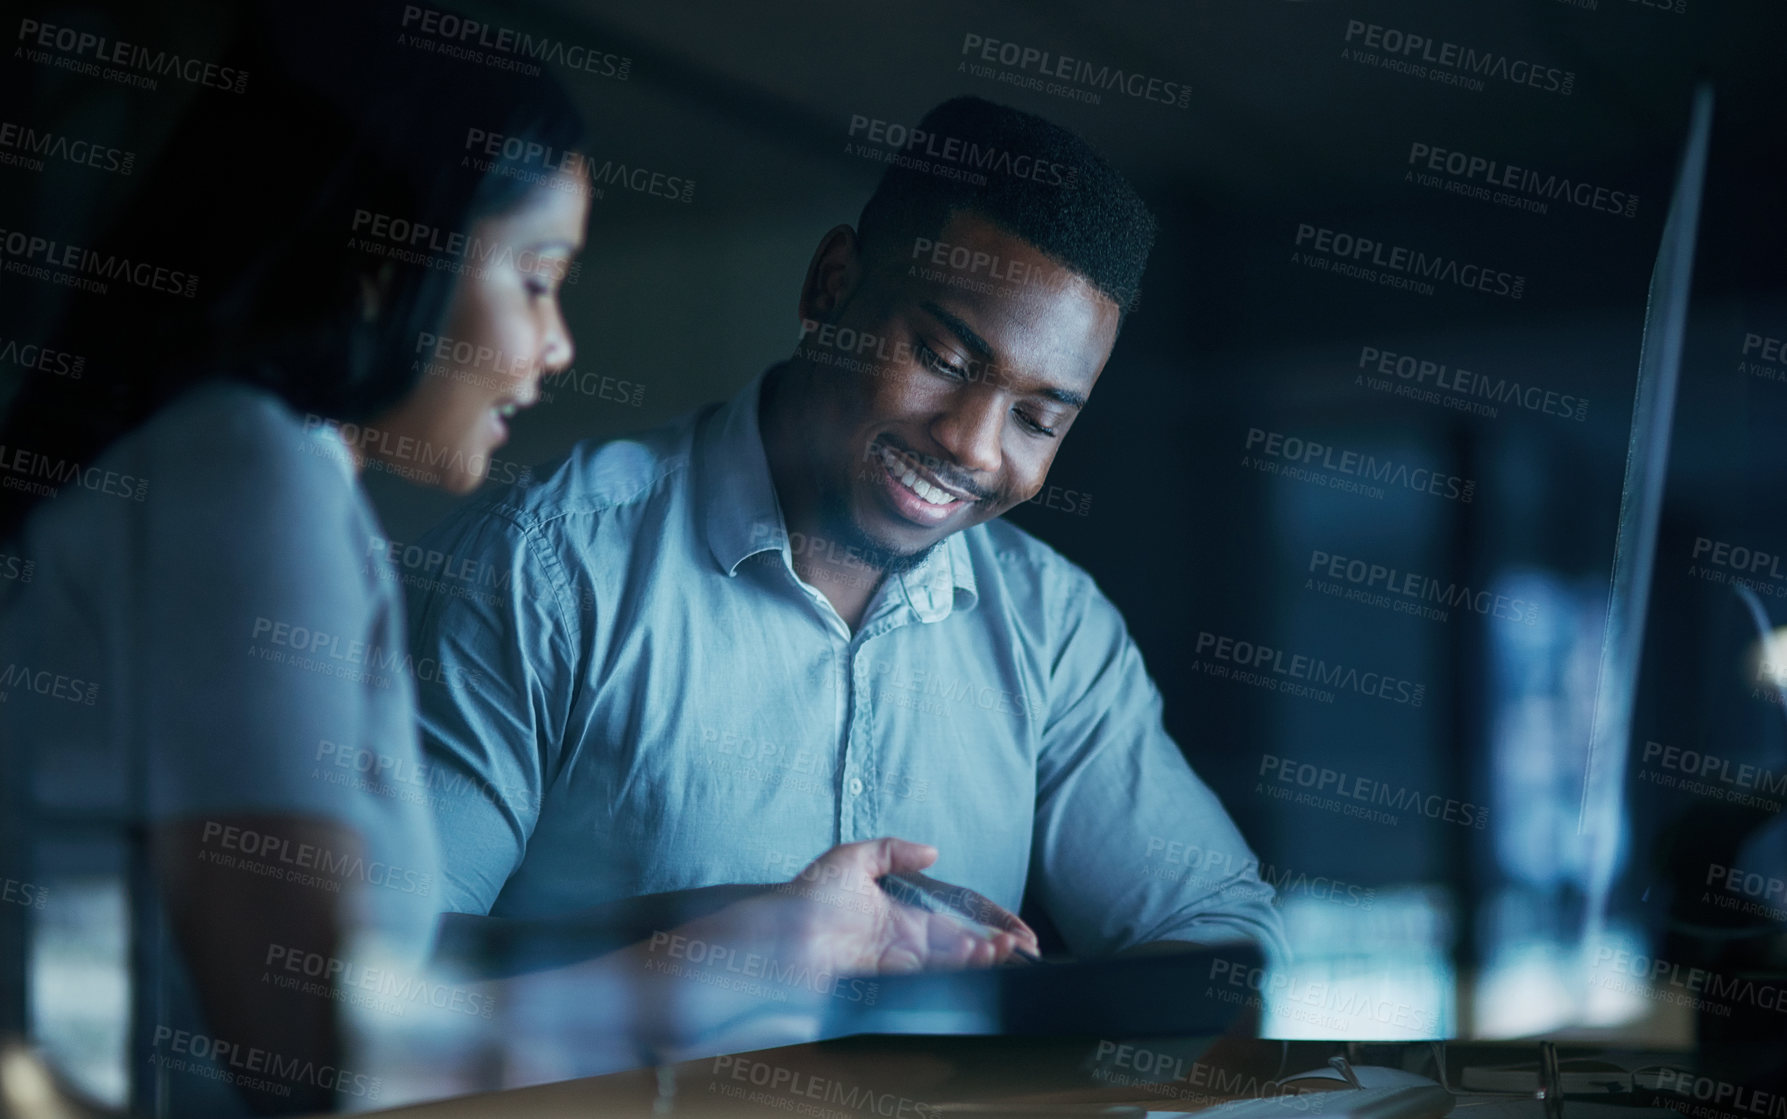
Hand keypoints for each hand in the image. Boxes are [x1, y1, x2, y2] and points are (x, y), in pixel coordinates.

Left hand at [688, 838, 1037, 978]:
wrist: (773, 932)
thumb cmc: (806, 894)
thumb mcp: (852, 858)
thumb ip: (893, 850)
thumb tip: (934, 850)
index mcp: (900, 918)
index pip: (954, 924)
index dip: (985, 927)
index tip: (1015, 931)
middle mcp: (903, 946)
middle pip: (958, 951)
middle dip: (991, 950)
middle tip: (1016, 947)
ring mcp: (895, 968)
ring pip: (948, 969)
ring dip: (978, 963)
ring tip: (1001, 953)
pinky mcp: (884, 986)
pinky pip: (926, 983)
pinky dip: (951, 977)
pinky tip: (971, 967)